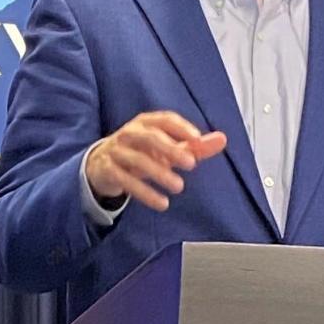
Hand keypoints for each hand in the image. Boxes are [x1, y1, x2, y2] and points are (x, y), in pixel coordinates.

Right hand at [84, 111, 226, 211]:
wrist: (101, 165)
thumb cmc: (141, 152)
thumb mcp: (166, 148)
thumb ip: (194, 146)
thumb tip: (222, 139)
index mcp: (146, 123)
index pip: (165, 120)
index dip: (181, 128)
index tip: (197, 139)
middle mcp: (130, 133)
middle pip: (150, 137)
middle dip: (170, 149)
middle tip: (191, 163)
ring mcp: (117, 151)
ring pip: (138, 159)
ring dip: (160, 173)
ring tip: (179, 187)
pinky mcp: (109, 170)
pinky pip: (126, 181)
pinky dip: (145, 193)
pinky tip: (162, 203)